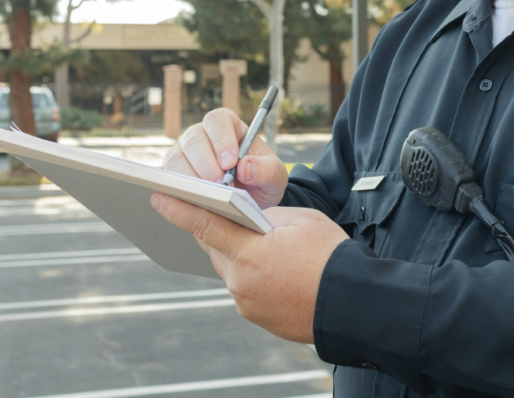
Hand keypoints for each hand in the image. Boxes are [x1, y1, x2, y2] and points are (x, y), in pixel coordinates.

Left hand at [151, 193, 348, 342]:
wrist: (354, 304)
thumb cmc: (332, 257)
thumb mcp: (301, 221)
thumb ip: (267, 218)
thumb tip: (252, 220)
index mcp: (250, 252)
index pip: (205, 225)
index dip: (179, 210)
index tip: (158, 197)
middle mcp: (240, 281)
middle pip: (216, 248)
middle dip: (218, 231)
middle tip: (225, 216)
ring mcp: (247, 303)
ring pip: (231, 270)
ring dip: (240, 255)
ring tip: (266, 248)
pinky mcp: (257, 316)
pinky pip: (246, 289)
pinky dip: (254, 276)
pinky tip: (277, 271)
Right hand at [162, 108, 287, 208]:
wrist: (252, 200)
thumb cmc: (261, 179)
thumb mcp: (275, 176)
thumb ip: (266, 170)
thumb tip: (245, 168)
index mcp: (229, 127)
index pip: (218, 120)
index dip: (221, 138)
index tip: (230, 162)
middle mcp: (203, 136)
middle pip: (193, 139)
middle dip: (205, 163)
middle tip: (220, 184)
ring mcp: (185, 154)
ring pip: (175, 158)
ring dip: (190, 178)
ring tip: (208, 196)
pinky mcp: (174, 175)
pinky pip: (167, 179)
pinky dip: (175, 190)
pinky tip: (189, 202)